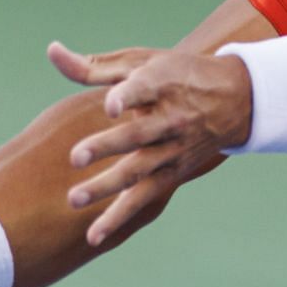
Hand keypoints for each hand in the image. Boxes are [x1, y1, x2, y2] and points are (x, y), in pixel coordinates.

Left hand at [46, 40, 250, 245]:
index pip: (145, 90)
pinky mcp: (173, 173)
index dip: (127, 98)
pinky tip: (93, 236)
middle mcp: (170, 118)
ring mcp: (173, 149)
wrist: (234, 99)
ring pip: (139, 172)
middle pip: (138, 135)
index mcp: (162, 83)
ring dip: (107, 187)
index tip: (110, 107)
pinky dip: (120, 217)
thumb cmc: (174, 75)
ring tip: (74, 199)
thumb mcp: (140, 62)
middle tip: (76, 157)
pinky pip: (144, 199)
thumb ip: (93, 66)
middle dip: (108, 146)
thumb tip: (52, 51)